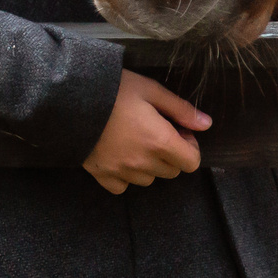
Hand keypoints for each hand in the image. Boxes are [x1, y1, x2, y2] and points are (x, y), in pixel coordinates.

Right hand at [82, 71, 211, 195]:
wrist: (70, 101)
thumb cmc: (114, 90)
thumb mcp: (151, 90)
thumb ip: (181, 109)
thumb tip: (206, 124)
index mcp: (160, 142)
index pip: (191, 162)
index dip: (189, 147)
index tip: (178, 131)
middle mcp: (144, 163)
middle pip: (171, 171)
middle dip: (170, 154)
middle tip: (156, 133)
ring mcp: (122, 172)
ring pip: (149, 179)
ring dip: (150, 165)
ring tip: (136, 142)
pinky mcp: (102, 176)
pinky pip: (123, 186)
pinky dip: (125, 176)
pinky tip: (119, 156)